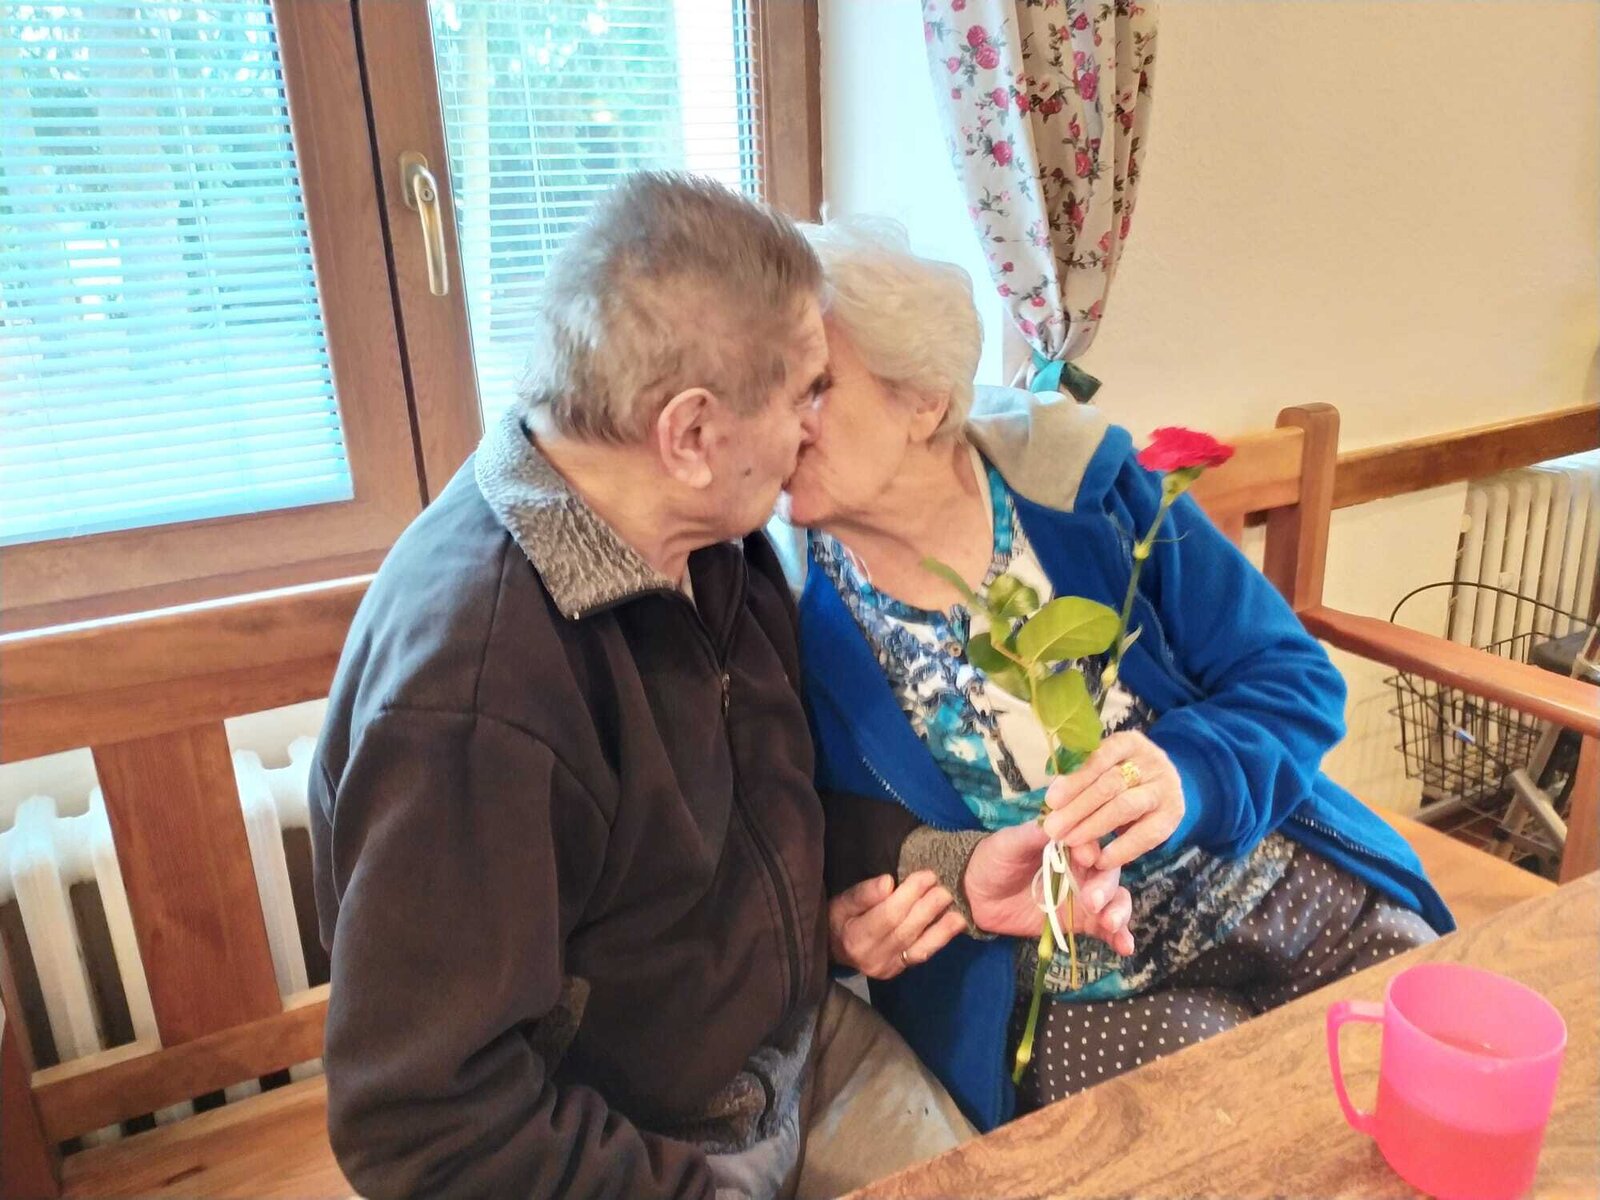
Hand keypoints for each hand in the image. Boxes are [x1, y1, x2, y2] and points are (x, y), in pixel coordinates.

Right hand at [828, 871, 967, 979]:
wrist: (836, 950)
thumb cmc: (839, 919)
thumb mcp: (842, 901)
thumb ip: (864, 893)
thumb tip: (888, 882)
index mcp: (855, 937)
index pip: (887, 916)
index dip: (909, 895)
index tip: (926, 875)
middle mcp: (873, 958)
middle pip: (906, 930)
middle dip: (928, 907)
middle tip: (944, 887)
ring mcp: (888, 968)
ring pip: (919, 947)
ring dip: (942, 928)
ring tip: (957, 910)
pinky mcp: (900, 970)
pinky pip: (923, 954)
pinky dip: (941, 939)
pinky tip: (954, 925)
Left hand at [964, 822, 1135, 955]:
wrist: (978, 895)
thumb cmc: (995, 859)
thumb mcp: (1009, 843)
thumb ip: (1032, 835)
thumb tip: (1055, 825)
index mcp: (1069, 842)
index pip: (1092, 842)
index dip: (1092, 851)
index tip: (1086, 860)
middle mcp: (1083, 868)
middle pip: (1108, 874)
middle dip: (1106, 888)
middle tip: (1092, 902)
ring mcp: (1084, 895)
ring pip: (1114, 900)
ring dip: (1118, 911)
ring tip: (1110, 924)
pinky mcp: (1080, 921)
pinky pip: (1105, 929)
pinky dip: (1118, 937)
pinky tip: (1125, 947)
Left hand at [1043, 731, 1184, 870]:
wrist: (1160, 786)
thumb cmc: (1119, 776)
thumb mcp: (1101, 770)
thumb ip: (1078, 784)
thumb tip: (1053, 809)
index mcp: (1128, 743)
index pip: (1099, 757)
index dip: (1075, 780)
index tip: (1052, 801)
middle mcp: (1151, 761)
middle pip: (1111, 783)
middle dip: (1078, 807)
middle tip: (1054, 828)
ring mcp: (1164, 788)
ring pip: (1127, 806)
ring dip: (1095, 826)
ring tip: (1071, 841)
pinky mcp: (1173, 815)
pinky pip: (1147, 835)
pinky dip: (1123, 849)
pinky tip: (1102, 859)